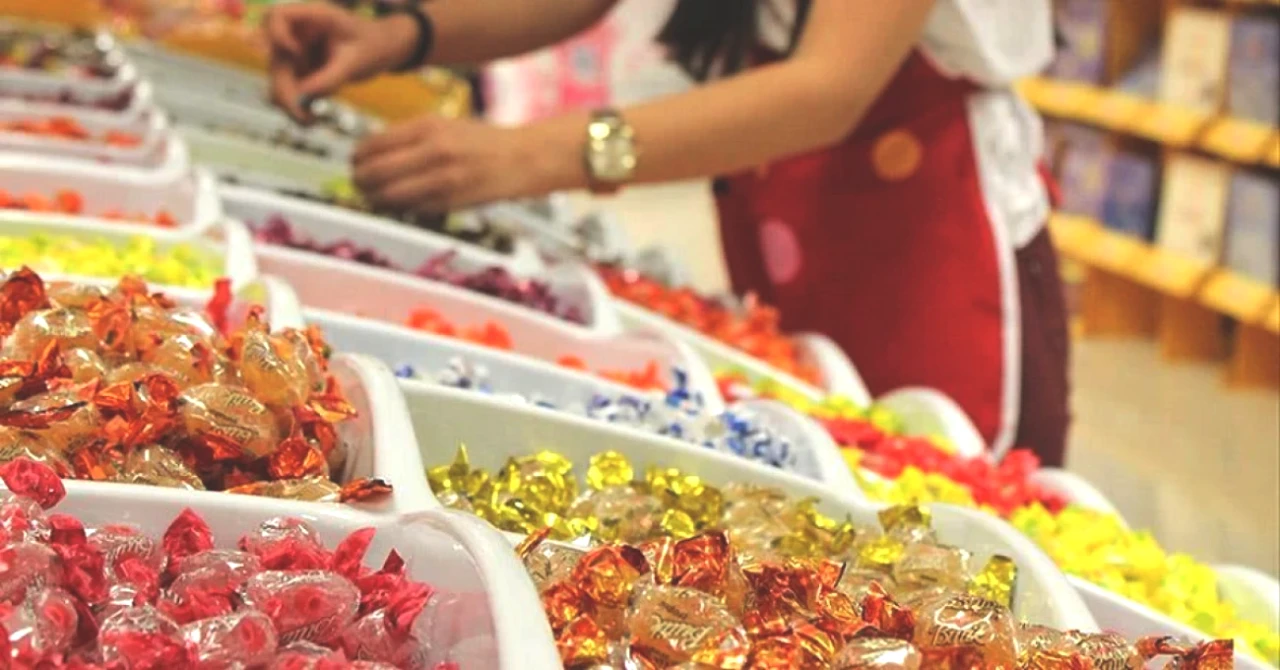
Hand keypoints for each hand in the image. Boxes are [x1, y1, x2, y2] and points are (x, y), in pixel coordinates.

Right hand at [262, 3, 414, 121]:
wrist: (380, 50)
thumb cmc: (371, 46)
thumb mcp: (356, 61)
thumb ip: (331, 76)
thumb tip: (304, 96)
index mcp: (310, 17)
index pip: (276, 15)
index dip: (277, 35)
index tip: (296, 53)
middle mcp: (296, 35)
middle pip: (275, 59)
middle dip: (284, 90)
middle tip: (303, 116)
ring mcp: (294, 55)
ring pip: (277, 81)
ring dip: (288, 105)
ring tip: (310, 123)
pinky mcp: (298, 74)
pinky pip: (289, 94)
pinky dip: (297, 109)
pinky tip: (313, 120)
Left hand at [352, 115, 563, 212]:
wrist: (523, 158)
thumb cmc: (480, 141)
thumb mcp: (444, 126)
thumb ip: (408, 138)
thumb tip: (368, 156)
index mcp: (427, 126)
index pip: (372, 145)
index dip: (357, 158)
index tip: (355, 162)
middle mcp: (433, 151)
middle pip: (374, 172)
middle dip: (359, 181)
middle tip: (358, 184)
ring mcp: (442, 178)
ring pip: (389, 196)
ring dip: (375, 199)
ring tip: (374, 197)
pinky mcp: (451, 202)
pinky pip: (412, 209)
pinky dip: (400, 208)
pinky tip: (401, 203)